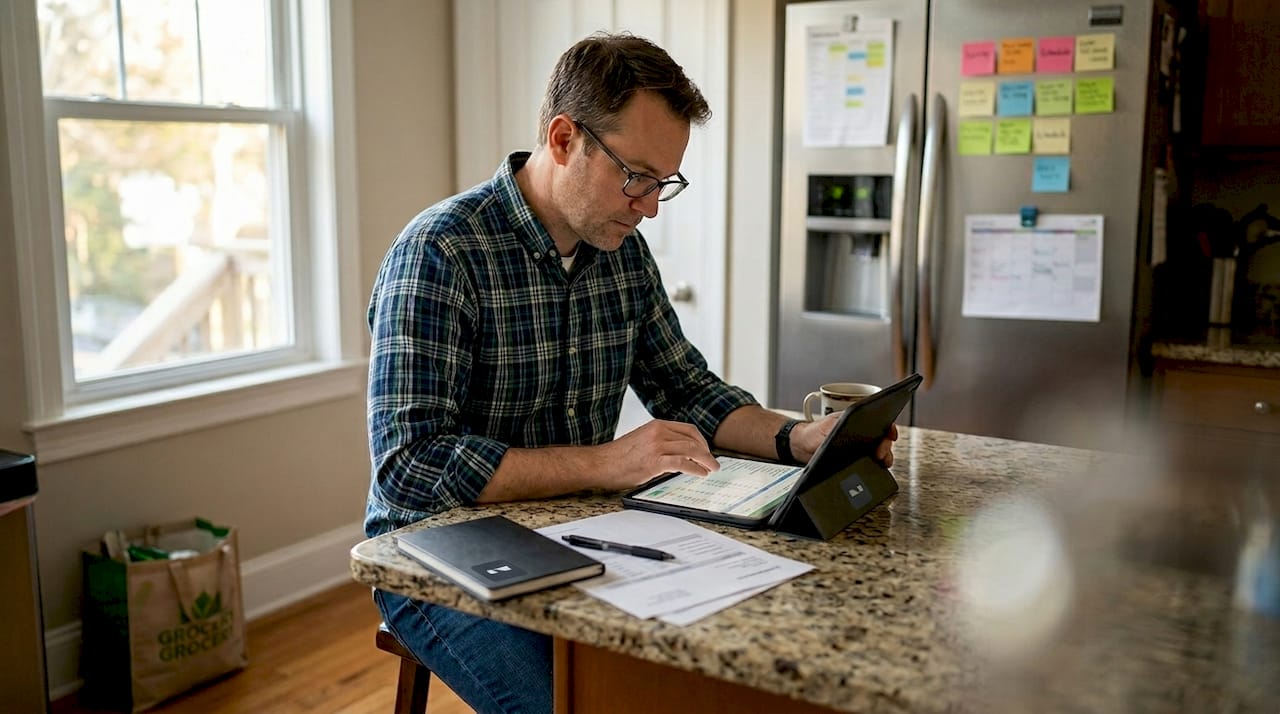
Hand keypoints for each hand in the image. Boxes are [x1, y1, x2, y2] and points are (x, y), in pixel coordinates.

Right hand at [598, 420, 719, 489]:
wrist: (600, 464)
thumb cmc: (618, 457)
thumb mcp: (642, 441)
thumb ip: (660, 442)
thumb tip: (679, 454)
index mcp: (656, 425)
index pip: (688, 429)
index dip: (702, 441)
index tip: (706, 451)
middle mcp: (658, 432)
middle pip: (693, 439)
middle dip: (707, 452)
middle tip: (713, 463)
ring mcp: (657, 446)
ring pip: (691, 450)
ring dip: (706, 461)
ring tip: (712, 469)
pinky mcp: (654, 461)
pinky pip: (683, 463)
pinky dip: (696, 468)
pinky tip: (701, 473)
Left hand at [791, 416, 898, 467]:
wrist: (802, 448)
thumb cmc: (814, 432)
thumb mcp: (828, 426)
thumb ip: (842, 426)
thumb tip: (858, 434)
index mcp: (857, 421)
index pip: (880, 422)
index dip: (889, 428)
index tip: (891, 434)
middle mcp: (862, 435)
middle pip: (882, 439)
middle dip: (886, 446)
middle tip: (880, 453)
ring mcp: (860, 448)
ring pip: (879, 453)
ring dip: (884, 458)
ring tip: (881, 462)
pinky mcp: (856, 461)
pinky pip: (870, 464)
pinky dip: (875, 467)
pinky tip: (874, 469)